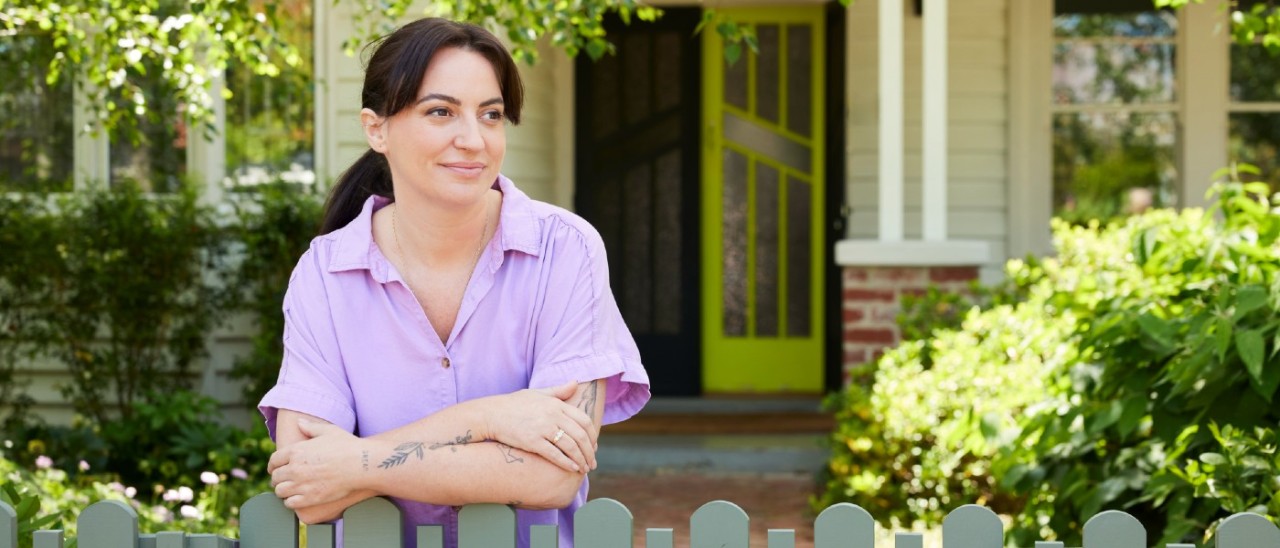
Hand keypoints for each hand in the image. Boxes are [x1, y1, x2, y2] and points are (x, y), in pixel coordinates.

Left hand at [268, 419, 366, 510]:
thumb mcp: (328, 431)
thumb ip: (310, 427)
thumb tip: (299, 422)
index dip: (273, 465)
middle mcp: (295, 468)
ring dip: (283, 491)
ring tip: (290, 490)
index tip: (275, 468)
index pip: (274, 460)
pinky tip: (297, 498)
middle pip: (275, 477)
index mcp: (296, 451)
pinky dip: (291, 501)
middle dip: (278, 478)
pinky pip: (290, 503)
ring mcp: (301, 484)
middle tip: (284, 480)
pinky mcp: (310, 498)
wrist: (362, 465)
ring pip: (280, 491)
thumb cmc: (348, 446)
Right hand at [480, 381, 596, 473]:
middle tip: (592, 462)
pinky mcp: (532, 441)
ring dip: (581, 460)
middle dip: (589, 451)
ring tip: (584, 468)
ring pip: (570, 446)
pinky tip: (573, 469)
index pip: (584, 420)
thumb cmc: (514, 404)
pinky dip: (567, 463)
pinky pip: (555, 455)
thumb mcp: (538, 393)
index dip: (592, 436)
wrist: (492, 414)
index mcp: (556, 404)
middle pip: (580, 435)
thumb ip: (559, 390)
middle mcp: (553, 415)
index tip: (593, 446)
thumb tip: (576, 383)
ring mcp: (543, 428)